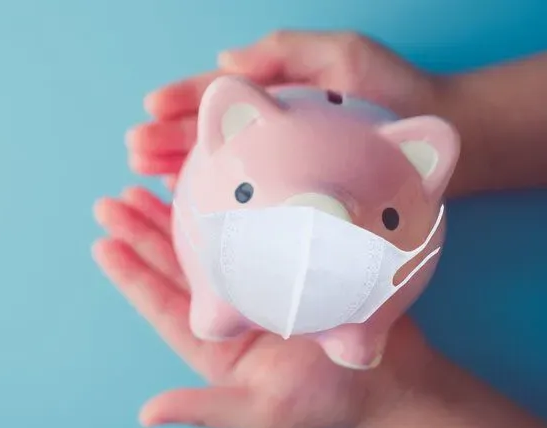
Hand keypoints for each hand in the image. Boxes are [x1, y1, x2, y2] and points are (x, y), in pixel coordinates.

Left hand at [92, 187, 434, 427]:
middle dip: (141, 232)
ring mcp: (253, 287)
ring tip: (145, 183)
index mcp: (213, 342)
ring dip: (174, 214)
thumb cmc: (328, 403)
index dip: (131, 274)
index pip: (162, 302)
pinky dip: (228, 207)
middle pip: (174, 265)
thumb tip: (147, 415)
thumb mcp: (262, 411)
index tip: (102, 242)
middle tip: (112, 201)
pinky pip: (249, 231)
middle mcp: (227, 311)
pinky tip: (210, 181)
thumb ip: (205, 410)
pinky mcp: (284, 265)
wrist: (392, 384)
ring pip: (205, 243)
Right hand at [126, 30, 445, 188]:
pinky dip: (214, 209)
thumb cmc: (399, 93)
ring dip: (177, 174)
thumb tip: (226, 63)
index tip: (151, 107)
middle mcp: (271, 132)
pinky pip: (246, 206)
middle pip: (206, 135)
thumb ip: (288, 50)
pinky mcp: (292, 200)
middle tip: (134, 150)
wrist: (453, 141)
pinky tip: (189, 217)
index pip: (217, 95)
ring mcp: (279, 167)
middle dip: (165, 140)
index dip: (181, 99)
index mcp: (275, 94)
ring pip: (217, 171)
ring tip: (145, 180)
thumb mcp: (348, 56)